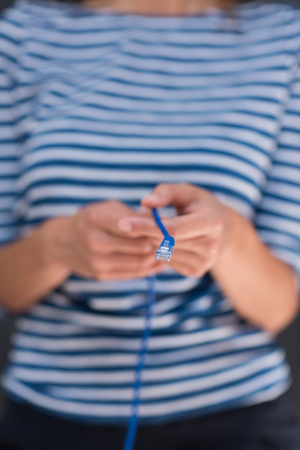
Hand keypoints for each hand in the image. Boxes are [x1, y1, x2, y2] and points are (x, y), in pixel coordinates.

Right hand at [40, 200, 164, 280]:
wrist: (63, 241)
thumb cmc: (94, 219)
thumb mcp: (110, 208)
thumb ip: (135, 214)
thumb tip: (164, 222)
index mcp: (97, 217)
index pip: (136, 226)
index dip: (156, 228)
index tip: (169, 225)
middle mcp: (94, 240)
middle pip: (141, 247)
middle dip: (159, 244)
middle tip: (172, 240)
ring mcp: (96, 261)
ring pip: (141, 263)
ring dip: (157, 257)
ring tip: (167, 250)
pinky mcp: (100, 275)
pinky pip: (133, 274)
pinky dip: (149, 268)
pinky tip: (157, 261)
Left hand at [118, 183, 234, 277]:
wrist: (219, 228)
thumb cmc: (196, 205)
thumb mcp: (185, 191)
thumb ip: (165, 192)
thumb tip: (145, 203)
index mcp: (211, 221)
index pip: (172, 229)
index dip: (146, 226)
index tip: (122, 223)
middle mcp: (211, 245)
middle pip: (164, 242)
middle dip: (147, 229)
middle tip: (148, 216)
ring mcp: (205, 262)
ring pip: (161, 253)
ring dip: (152, 239)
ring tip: (163, 226)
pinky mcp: (196, 272)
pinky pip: (164, 262)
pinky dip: (160, 250)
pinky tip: (169, 241)